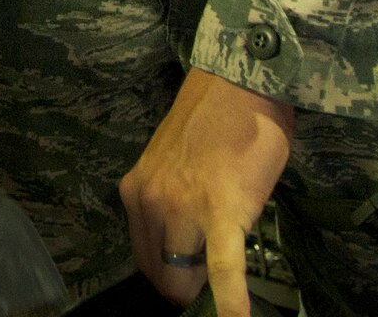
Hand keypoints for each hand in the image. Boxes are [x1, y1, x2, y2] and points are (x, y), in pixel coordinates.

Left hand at [119, 67, 294, 315]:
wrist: (240, 83)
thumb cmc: (215, 122)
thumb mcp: (174, 163)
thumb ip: (173, 201)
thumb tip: (188, 242)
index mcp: (137, 191)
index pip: (146, 256)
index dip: (170, 273)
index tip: (189, 277)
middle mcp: (150, 203)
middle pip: (162, 273)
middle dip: (187, 285)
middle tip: (211, 282)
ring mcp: (183, 208)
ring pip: (186, 277)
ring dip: (206, 288)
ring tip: (226, 290)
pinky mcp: (223, 211)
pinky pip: (224, 268)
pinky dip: (230, 300)